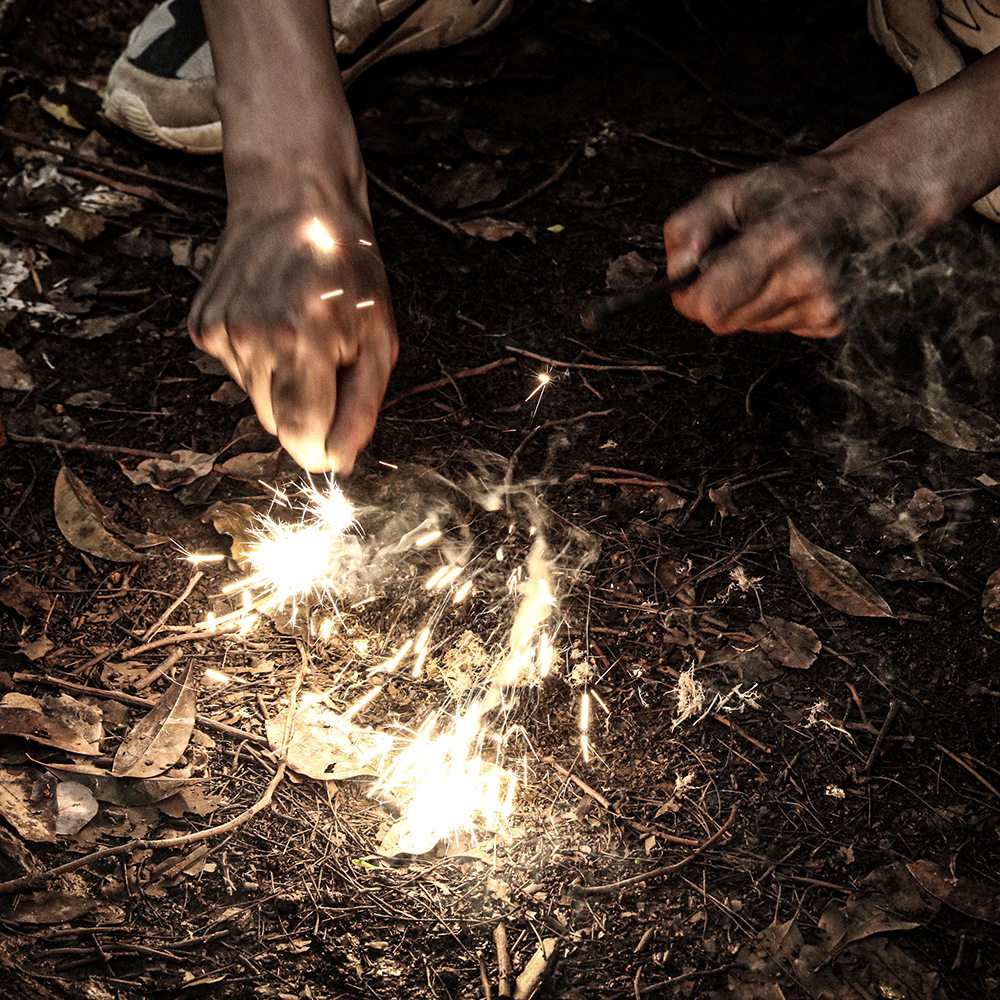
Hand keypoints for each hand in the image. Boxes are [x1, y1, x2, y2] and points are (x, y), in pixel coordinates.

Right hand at [189, 199, 397, 473]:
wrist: (293, 201)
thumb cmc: (348, 271)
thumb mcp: (379, 339)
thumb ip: (361, 407)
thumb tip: (338, 463)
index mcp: (308, 337)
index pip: (302, 435)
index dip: (321, 448)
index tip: (334, 442)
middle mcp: (257, 335)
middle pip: (279, 425)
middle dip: (307, 408)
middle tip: (325, 358)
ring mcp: (223, 330)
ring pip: (257, 402)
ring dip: (282, 383)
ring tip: (299, 332)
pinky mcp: (202, 326)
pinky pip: (236, 374)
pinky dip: (258, 360)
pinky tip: (271, 319)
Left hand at [663, 155, 901, 338]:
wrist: (870, 196)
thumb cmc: (800, 190)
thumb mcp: (733, 190)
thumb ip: (690, 226)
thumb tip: (677, 268)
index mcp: (779, 241)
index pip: (708, 305)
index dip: (691, 294)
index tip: (695, 275)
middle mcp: (806, 278)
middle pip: (723, 321)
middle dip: (718, 296)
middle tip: (738, 262)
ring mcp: (824, 305)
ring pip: (749, 327)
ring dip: (748, 302)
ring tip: (772, 265)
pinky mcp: (834, 322)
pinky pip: (777, 329)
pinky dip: (775, 307)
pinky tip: (793, 278)